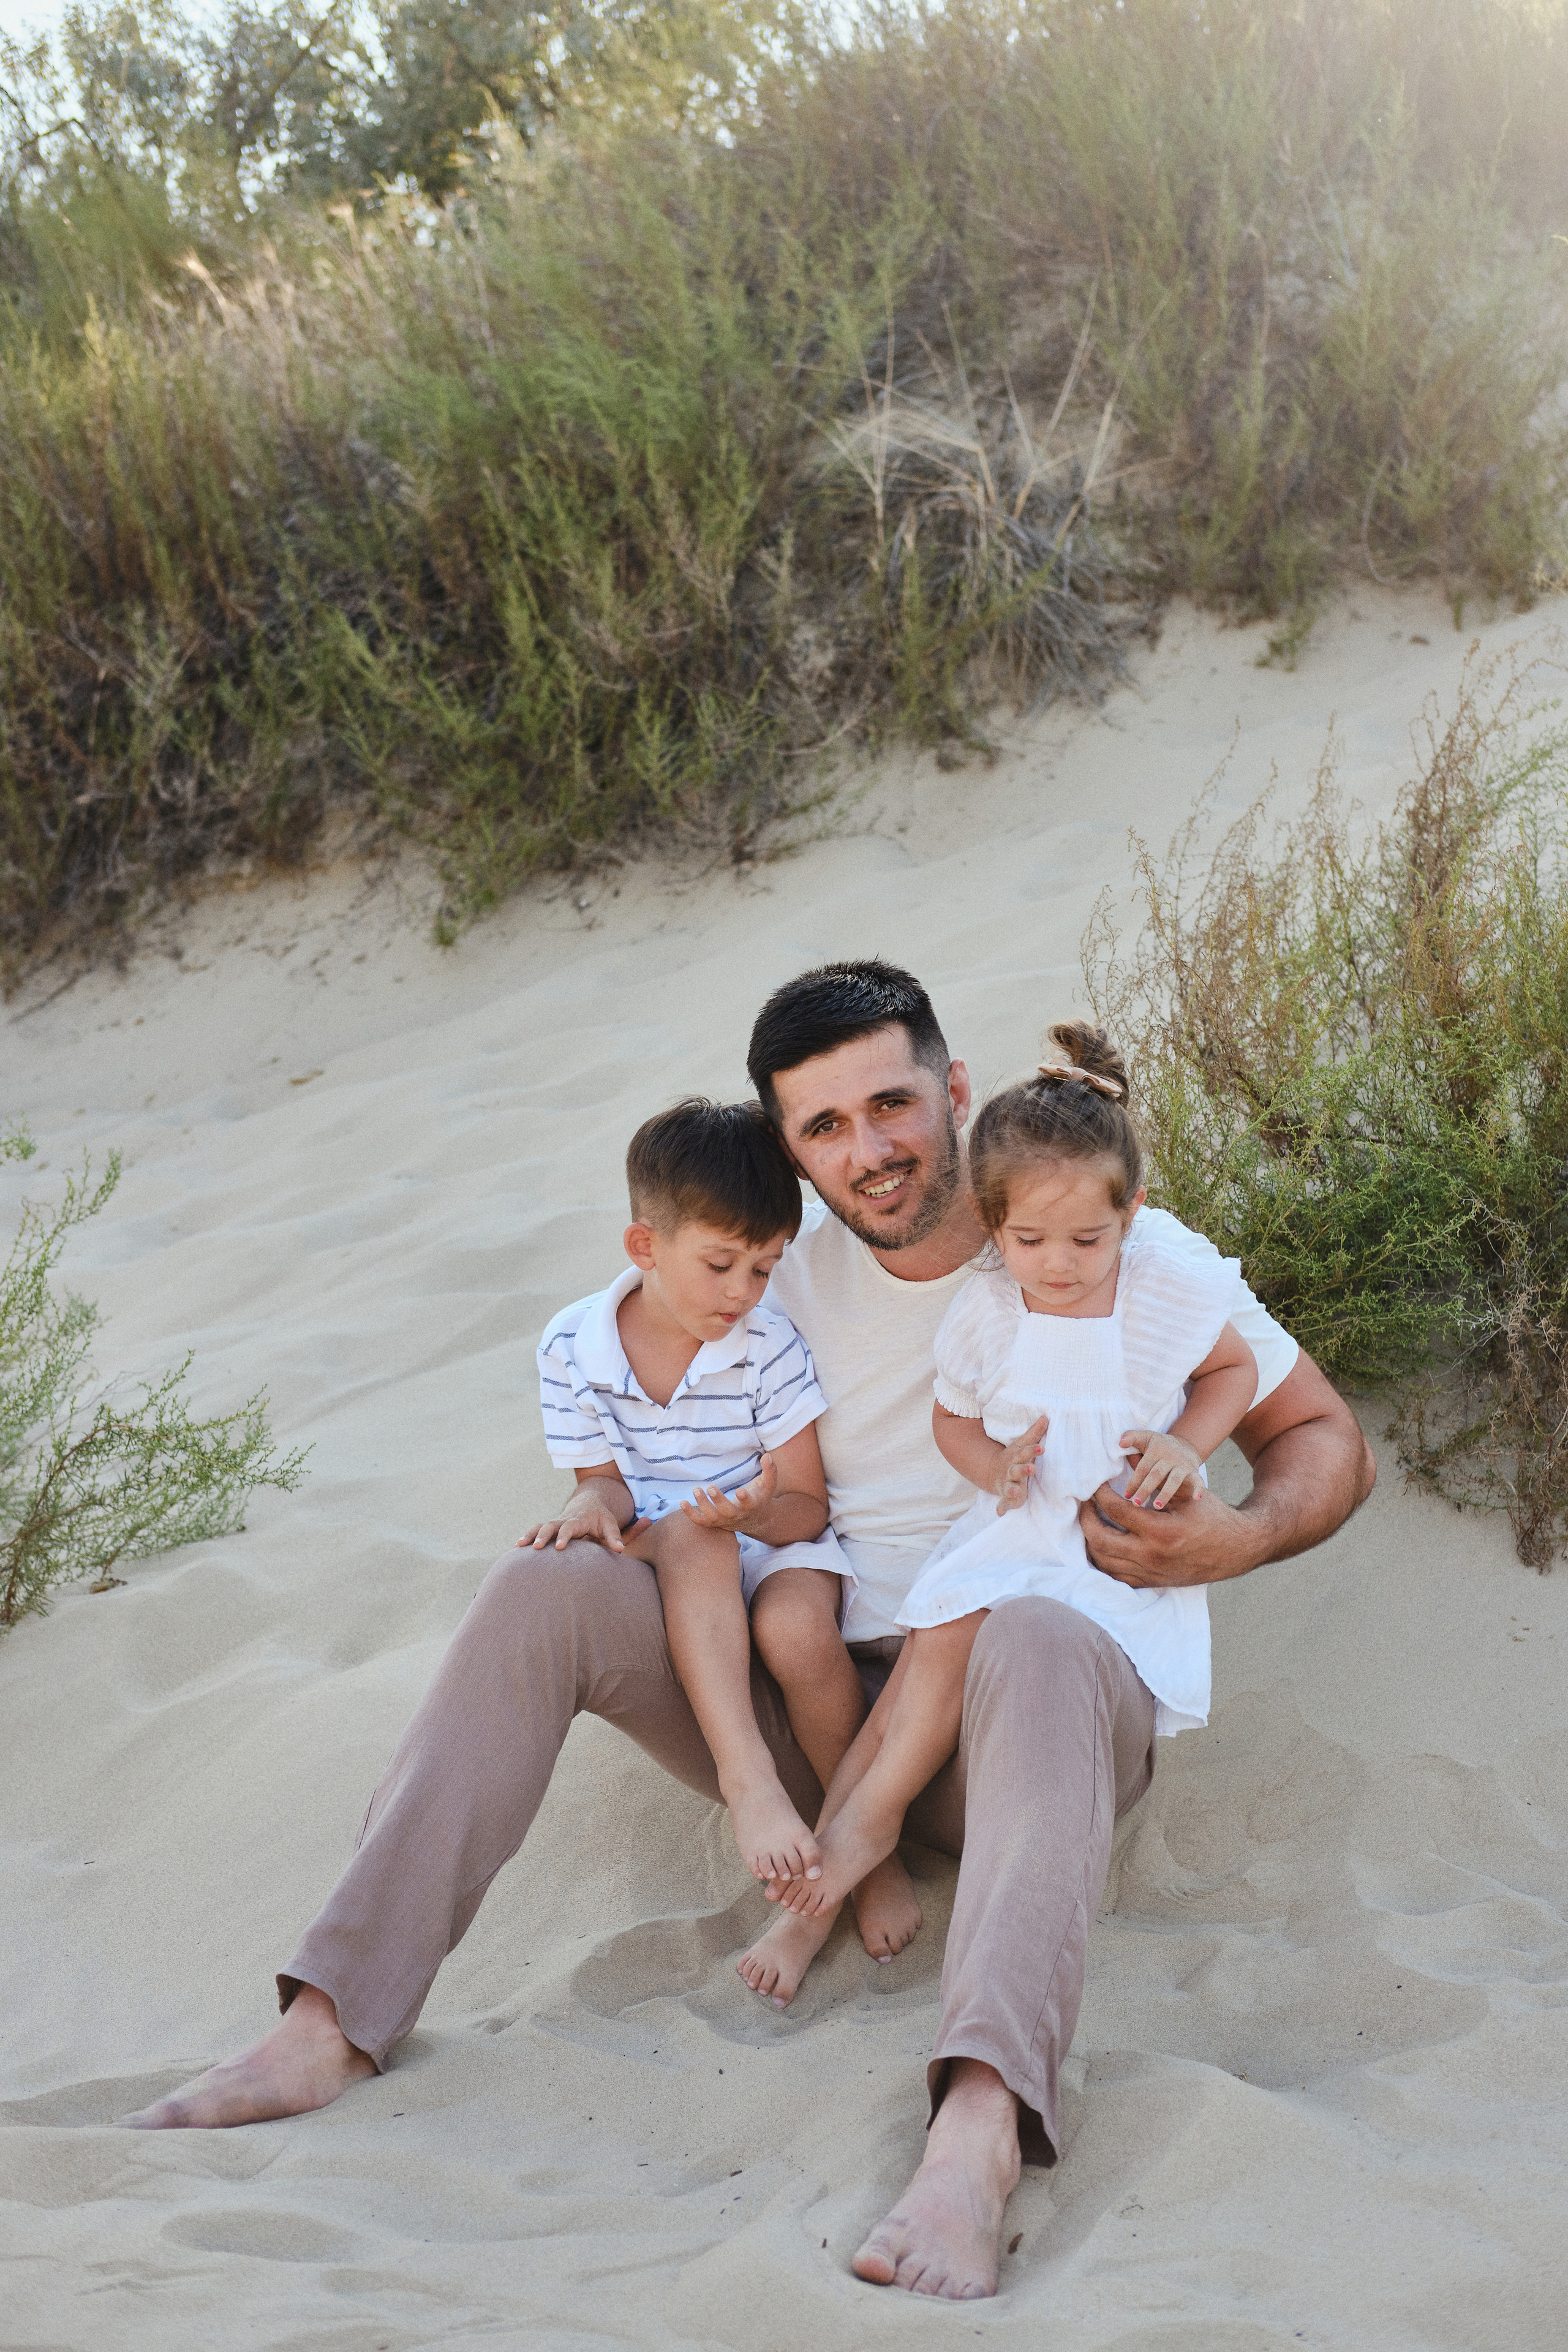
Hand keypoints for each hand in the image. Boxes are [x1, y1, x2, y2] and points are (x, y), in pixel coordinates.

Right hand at [519, 1499, 633, 1552]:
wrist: (589, 1503)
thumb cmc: (601, 1518)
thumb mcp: (610, 1524)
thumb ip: (614, 1536)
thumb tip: (620, 1549)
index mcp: (579, 1519)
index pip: (570, 1527)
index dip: (565, 1536)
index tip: (560, 1547)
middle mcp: (564, 1520)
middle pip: (551, 1525)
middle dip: (543, 1535)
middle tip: (536, 1547)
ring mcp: (556, 1523)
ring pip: (540, 1526)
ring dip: (530, 1534)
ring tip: (519, 1545)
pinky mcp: (550, 1528)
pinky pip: (536, 1530)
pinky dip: (527, 1536)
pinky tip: (517, 1547)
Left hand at [679, 1452, 777, 1532]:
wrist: (756, 1520)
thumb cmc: (760, 1497)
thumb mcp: (768, 1485)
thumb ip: (770, 1471)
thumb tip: (767, 1456)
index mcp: (752, 1506)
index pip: (749, 1504)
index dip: (745, 1498)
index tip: (740, 1490)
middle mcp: (738, 1516)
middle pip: (727, 1512)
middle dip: (719, 1501)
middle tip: (711, 1487)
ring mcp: (725, 1521)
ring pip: (712, 1518)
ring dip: (703, 1505)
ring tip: (697, 1490)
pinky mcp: (715, 1523)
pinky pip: (701, 1521)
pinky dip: (691, 1514)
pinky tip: (682, 1502)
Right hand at [993, 1416, 1047, 1514]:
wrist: (995, 1471)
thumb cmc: (1015, 1457)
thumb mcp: (1023, 1444)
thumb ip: (1035, 1433)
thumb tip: (1046, 1417)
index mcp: (1017, 1457)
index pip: (1025, 1453)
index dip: (1033, 1450)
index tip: (1042, 1448)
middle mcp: (1011, 1470)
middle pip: (1017, 1470)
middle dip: (1024, 1469)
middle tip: (1032, 1469)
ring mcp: (1007, 1483)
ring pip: (1009, 1487)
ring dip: (1011, 1490)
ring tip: (1015, 1492)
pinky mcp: (1006, 1495)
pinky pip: (1003, 1503)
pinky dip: (1001, 1507)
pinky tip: (1000, 1513)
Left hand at [1078, 1477, 1262, 1588]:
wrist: (1235, 1549)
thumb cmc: (1212, 1515)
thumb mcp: (1186, 1491)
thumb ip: (1153, 1474)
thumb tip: (1125, 1452)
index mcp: (1161, 1531)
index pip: (1115, 1510)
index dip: (1100, 1494)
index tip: (1096, 1485)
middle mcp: (1152, 1555)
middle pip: (1100, 1540)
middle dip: (1087, 1519)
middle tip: (1086, 1504)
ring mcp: (1150, 1572)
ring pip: (1104, 1561)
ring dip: (1090, 1541)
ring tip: (1091, 1521)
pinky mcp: (1151, 1582)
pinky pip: (1115, 1576)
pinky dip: (1103, 1561)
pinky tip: (1101, 1544)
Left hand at [1120, 1427, 1202, 1509]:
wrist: (1184, 1445)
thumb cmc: (1157, 1445)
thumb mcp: (1145, 1437)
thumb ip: (1131, 1437)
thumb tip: (1121, 1443)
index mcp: (1156, 1449)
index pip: (1143, 1467)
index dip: (1134, 1481)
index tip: (1126, 1495)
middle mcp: (1170, 1456)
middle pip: (1156, 1474)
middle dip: (1145, 1489)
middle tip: (1136, 1503)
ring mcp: (1183, 1464)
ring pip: (1174, 1480)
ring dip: (1165, 1493)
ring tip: (1156, 1506)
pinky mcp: (1194, 1471)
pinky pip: (1198, 1480)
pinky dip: (1198, 1489)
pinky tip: (1196, 1499)